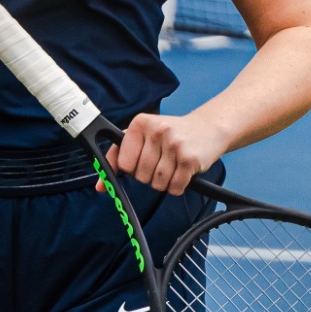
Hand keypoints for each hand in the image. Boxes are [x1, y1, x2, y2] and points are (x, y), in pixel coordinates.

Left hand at [103, 112, 229, 195]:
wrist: (209, 127)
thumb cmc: (171, 134)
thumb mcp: (143, 136)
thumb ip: (117, 156)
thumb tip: (101, 187)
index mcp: (140, 124)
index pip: (123, 163)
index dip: (132, 168)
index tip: (142, 161)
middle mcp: (156, 131)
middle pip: (140, 176)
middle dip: (150, 176)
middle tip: (162, 162)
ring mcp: (174, 144)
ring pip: (157, 184)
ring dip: (165, 182)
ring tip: (173, 166)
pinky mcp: (189, 158)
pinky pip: (175, 188)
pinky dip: (178, 187)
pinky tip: (183, 172)